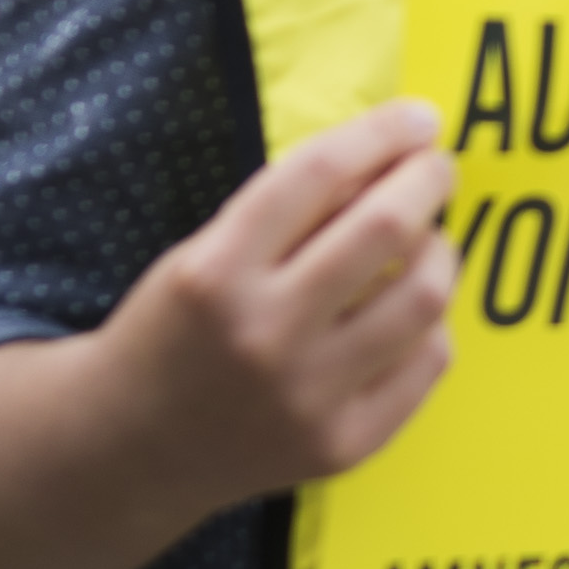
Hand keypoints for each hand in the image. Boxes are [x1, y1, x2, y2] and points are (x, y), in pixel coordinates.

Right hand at [89, 98, 456, 506]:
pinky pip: (428, 362)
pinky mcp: (342, 444)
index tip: (419, 118)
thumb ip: (289, 209)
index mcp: (215, 271)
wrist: (129, 451)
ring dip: (439, 250)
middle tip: (436, 168)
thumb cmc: (175, 332)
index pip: (319, 173)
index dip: (383, 132)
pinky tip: (410, 310)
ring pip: (424, 295)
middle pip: (385, 227)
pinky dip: (432, 323)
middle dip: (429, 179)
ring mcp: (307, 396)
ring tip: (426, 241)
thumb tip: (391, 154)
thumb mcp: (204, 253)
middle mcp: (262, 333)